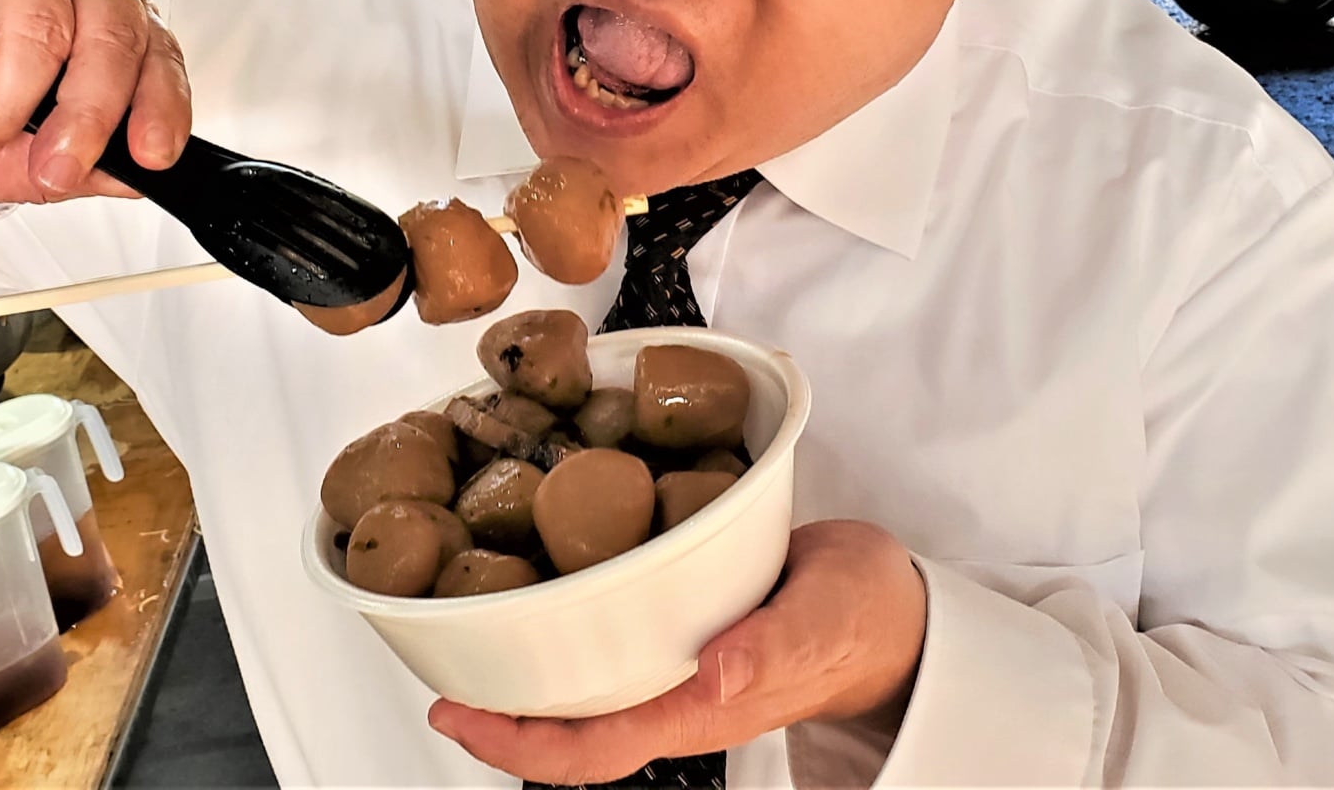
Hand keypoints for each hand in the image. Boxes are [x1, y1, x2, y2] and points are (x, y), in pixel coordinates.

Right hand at [0, 0, 190, 203]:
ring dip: (1, 106)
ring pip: (36, 28)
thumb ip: (85, 168)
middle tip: (55, 168)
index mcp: (112, 16)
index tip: (152, 157)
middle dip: (86, 115)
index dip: (160, 105)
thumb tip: (129, 178)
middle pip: (106, 34)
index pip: (157, 52)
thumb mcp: (31, 160)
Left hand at [429, 522, 926, 782]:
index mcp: (699, 708)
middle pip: (568, 728)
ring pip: (585, 687)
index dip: (514, 744)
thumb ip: (772, 647)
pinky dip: (569, 622)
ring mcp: (679, 668)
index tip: (454, 714)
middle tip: (438, 657)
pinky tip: (550, 583)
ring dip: (527, 665)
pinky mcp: (685, 628)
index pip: (589, 751)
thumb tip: (712, 677)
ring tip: (473, 620)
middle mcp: (676, 695)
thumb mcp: (825, 619)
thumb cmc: (862, 617)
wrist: (895, 610)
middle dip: (497, 708)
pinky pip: (613, 644)